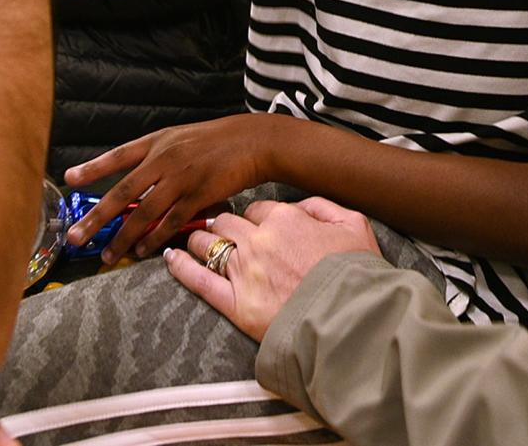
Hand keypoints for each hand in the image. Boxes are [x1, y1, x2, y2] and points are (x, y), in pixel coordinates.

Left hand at [62, 114, 269, 263]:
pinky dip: (154, 239)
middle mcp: (163, 159)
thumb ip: (155, 158)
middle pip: (123, 191)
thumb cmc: (214, 141)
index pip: (117, 156)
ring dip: (123, 237)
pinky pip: (170, 223)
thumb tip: (133, 185)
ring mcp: (180, 179)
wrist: (251, 141)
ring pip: (144, 213)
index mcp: (156, 142)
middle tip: (76, 235)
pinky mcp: (199, 196)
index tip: (69, 178)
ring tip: (107, 255)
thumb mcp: (179, 138)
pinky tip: (141, 251)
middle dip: (97, 216)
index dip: (92, 168)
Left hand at [165, 198, 380, 341]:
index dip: (255, 218)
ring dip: (198, 239)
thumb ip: (323, 206)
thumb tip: (301, 206)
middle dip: (220, 224)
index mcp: (285, 220)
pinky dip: (180, 267)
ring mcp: (244, 272)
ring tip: (191, 240)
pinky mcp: (236, 305)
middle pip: (225, 222)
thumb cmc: (358, 276)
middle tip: (217, 229)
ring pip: (207, 244)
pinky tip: (170, 257)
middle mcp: (258, 241)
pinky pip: (198, 280)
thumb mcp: (354, 225)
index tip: (254, 225)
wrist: (355, 322)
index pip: (257, 210)